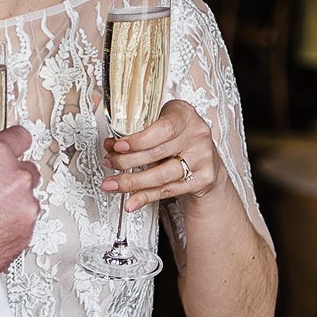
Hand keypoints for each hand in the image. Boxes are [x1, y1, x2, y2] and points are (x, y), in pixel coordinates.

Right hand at [0, 125, 37, 270]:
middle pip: (27, 169)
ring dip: (13, 204)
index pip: (19, 136)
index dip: (14, 142)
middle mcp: (16, 177)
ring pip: (28, 199)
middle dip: (12, 178)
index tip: (12, 147)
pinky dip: (13, 226)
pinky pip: (25, 224)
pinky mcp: (28, 232)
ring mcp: (26, 206)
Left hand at [102, 99, 218, 211]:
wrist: (207, 158)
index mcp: (185, 115)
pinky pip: (167, 191)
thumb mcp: (163, 122)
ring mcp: (201, 158)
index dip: (139, 139)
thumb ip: (138, 128)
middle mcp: (196, 135)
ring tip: (112, 184)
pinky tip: (131, 201)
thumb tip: (109, 143)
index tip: (118, 146)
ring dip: (131, 182)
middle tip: (109, 163)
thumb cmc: (179, 137)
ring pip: (160, 175)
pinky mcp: (202, 180)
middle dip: (126, 161)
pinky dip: (146, 197)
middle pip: (156, 153)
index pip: (163, 128)